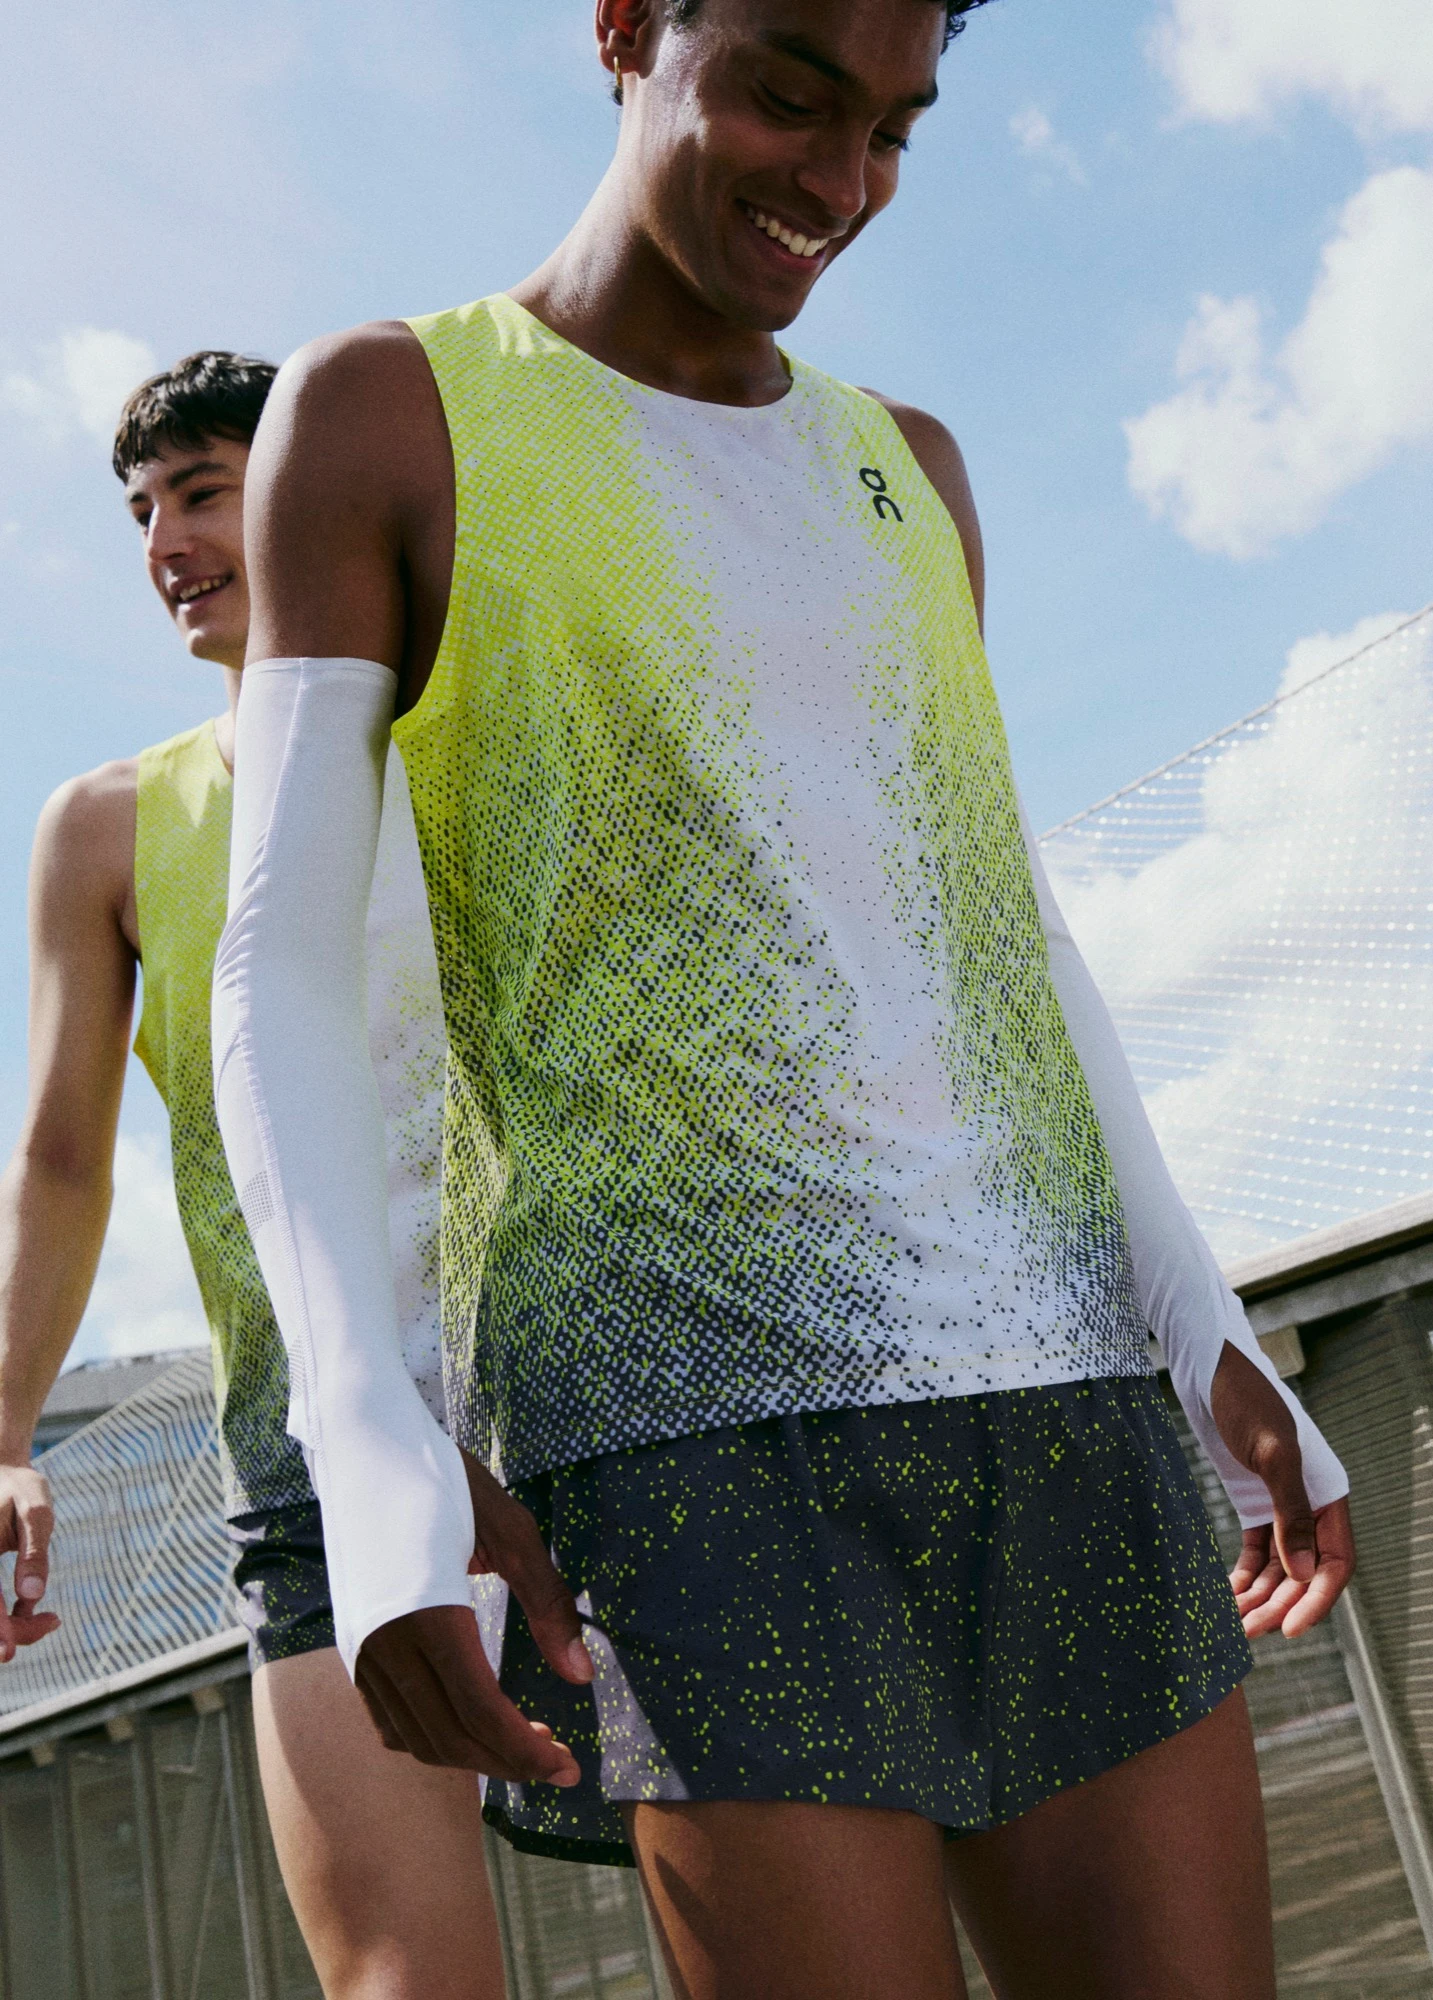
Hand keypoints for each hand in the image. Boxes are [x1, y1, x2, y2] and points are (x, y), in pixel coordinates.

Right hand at [0, 1461, 61, 1662]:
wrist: (2, 1472)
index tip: (8, 1653)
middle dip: (14, 1629)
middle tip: (53, 1622)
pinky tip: (36, 1610)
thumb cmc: (20, 1489)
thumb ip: (34, 1553)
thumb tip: (32, 1595)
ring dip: (14, 1626)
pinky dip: (12, 1618)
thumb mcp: (35, 1512)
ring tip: (51, 1620)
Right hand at [355, 1450, 591, 1776]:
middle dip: (508, 1763)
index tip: (569, 1767)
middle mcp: (384, 1643)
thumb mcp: (513, 1529)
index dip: (526, 1752)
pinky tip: (467, 1723)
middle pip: (448, 1737)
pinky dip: (429, 1737)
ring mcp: (360, 1648)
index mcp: (428, 1615)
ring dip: (471, 1756)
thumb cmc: (447, 1480)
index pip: (480, 1714)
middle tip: (560, 1765)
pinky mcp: (351, 1645)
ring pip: (415, 1737)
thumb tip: (582, 1675)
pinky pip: (388, 1718)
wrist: (365, 1445)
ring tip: (523, 1744)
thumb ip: (549, 1604)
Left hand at [1210, 1342, 1354, 1639]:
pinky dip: (1243, 1574)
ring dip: (1258, 1595)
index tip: (1289, 1628)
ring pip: (1277, 1565)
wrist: (1210, 1368)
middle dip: (1278, 1603)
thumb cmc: (1246, 1400)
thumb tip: (1304, 1574)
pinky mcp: (1251, 1500)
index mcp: (1328, 1495)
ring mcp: (1278, 1504)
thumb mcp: (1272, 1454)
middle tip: (1246, 1632)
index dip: (1316, 1599)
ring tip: (1231, 1623)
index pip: (1335, 1562)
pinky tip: (1226, 1596)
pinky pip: (1254, 1549)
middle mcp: (1309, 1504)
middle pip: (1301, 1571)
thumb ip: (1290, 1514)